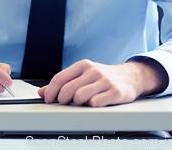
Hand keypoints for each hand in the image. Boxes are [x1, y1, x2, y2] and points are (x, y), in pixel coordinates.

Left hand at [38, 59, 167, 106]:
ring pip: (80, 97)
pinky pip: (96, 103)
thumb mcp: (82, 75)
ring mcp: (105, 81)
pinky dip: (92, 106)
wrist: (130, 76)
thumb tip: (41, 91)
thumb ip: (63, 82)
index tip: (48, 100)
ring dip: (77, 104)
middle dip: (62, 100)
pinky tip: (94, 104)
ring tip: (81, 103)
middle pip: (68, 89)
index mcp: (83, 65)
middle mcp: (93, 71)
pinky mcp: (115, 92)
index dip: (50, 92)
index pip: (60, 78)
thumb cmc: (103, 77)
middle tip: (64, 103)